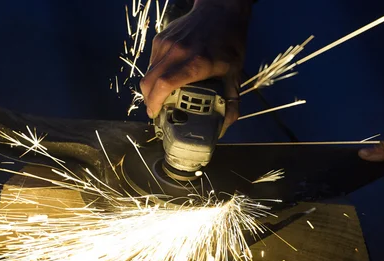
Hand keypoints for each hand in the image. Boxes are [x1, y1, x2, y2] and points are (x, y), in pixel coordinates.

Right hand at [140, 0, 251, 134]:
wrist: (221, 10)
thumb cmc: (229, 41)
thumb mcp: (234, 73)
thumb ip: (230, 102)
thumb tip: (223, 126)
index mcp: (196, 62)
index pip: (165, 85)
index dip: (155, 102)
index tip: (156, 114)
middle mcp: (177, 52)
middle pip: (150, 81)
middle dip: (149, 100)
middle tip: (156, 111)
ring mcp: (166, 44)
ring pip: (148, 73)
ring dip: (151, 89)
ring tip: (160, 97)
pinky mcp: (161, 39)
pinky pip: (152, 63)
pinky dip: (155, 74)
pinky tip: (166, 77)